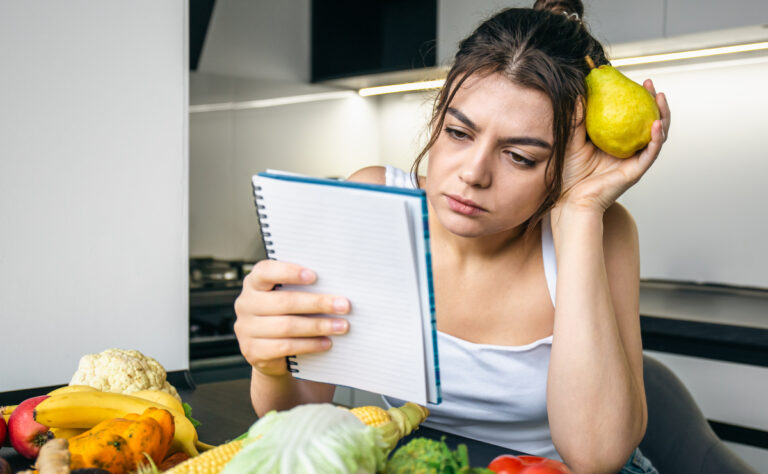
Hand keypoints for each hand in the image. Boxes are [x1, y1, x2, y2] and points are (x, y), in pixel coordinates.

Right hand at [233, 260, 349, 375]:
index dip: (289, 272)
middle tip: (343, 305)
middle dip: (318, 303)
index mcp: (254, 283)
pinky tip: (326, 342)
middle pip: (284, 302)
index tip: (314, 276)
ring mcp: (246, 329)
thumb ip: (302, 288)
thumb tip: (335, 286)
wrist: (270, 352)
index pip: (266, 271)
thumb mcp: (287, 297)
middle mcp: (246, 304)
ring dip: (318, 325)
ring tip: (340, 326)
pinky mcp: (253, 351)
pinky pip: (285, 347)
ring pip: (287, 326)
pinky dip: (309, 345)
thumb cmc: (285, 315)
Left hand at [557, 79, 670, 213]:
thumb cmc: (568, 174)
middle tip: (650, 84)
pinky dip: (657, 138)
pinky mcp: (636, 171)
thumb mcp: (572, 140)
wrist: (570, 198)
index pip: (631, 117)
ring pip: (656, 136)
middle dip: (654, 102)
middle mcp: (628, 150)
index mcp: (615, 142)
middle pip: (648, 123)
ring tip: (660, 98)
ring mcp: (634, 160)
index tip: (632, 80)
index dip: (635, 99)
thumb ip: (576, 120)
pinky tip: (657, 124)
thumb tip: (578, 94)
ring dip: (662, 116)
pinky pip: (651, 153)